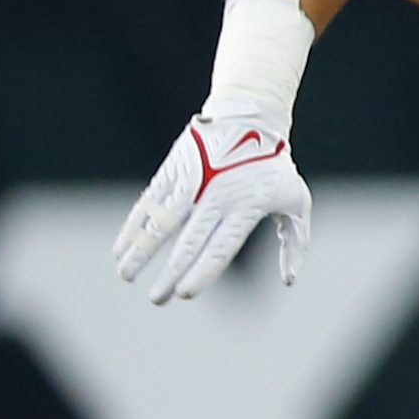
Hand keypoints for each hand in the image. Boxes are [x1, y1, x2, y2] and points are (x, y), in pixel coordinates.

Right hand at [112, 102, 310, 303]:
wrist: (250, 120)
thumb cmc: (274, 168)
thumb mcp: (297, 201)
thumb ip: (295, 243)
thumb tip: (288, 281)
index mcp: (245, 208)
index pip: (220, 248)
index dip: (202, 272)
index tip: (184, 293)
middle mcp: (215, 197)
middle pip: (188, 241)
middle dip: (170, 273)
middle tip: (156, 299)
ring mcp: (192, 182)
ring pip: (160, 222)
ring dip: (140, 250)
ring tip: (124, 274)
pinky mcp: (174, 171)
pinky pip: (149, 203)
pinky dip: (134, 226)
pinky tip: (121, 248)